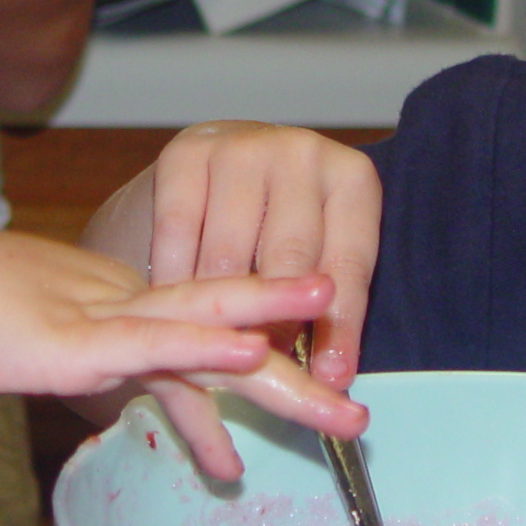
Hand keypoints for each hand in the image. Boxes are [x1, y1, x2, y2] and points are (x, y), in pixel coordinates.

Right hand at [0, 226, 365, 478]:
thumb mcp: (49, 357)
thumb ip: (100, 375)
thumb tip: (137, 405)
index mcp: (126, 311)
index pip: (211, 341)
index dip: (267, 367)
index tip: (315, 400)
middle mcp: (130, 309)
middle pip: (231, 337)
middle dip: (298, 377)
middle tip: (357, 413)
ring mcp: (106, 321)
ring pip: (209, 336)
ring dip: (280, 354)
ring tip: (331, 388)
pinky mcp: (76, 339)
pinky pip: (153, 341)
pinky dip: (205, 347)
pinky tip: (248, 353)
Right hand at [139, 123, 381, 384]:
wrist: (219, 166)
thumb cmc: (280, 222)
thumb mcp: (319, 256)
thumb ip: (325, 308)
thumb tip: (330, 378)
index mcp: (351, 179)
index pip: (348, 263)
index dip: (339, 327)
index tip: (330, 378)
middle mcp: (300, 153)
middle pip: (289, 256)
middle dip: (276, 323)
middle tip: (261, 369)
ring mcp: (240, 147)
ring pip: (227, 253)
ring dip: (219, 310)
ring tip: (215, 350)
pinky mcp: (185, 153)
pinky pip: (177, 234)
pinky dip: (174, 281)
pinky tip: (174, 310)